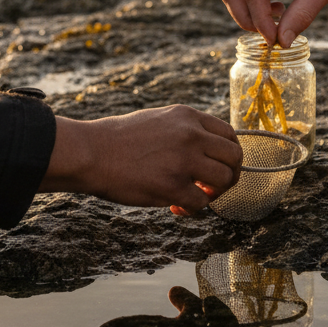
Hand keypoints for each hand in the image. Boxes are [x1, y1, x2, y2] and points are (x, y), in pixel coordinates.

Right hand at [42, 105, 242, 215]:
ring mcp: (184, 160)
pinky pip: (201, 203)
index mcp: (188, 117)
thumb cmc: (119, 139)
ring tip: (195, 197)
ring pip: (225, 180)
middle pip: (235, 157)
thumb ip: (186, 130)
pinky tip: (174, 207)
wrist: (92, 152)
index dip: (228, 155)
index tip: (218, 167)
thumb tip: (208, 151)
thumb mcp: (160, 120)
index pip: (230, 134)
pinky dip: (192, 209)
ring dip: (214, 194)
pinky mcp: (173, 186)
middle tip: (212, 187)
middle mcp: (191, 135)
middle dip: (229, 176)